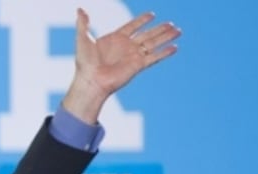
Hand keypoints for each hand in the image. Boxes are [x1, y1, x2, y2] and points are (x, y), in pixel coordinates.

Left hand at [63, 9, 179, 121]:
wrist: (90, 81)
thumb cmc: (84, 63)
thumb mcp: (82, 39)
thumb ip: (83, 24)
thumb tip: (79, 9)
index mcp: (114, 39)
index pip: (132, 26)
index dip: (141, 20)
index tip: (152, 14)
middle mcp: (126, 47)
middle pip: (147, 34)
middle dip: (159, 29)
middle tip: (171, 23)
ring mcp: (133, 56)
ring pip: (153, 43)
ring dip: (166, 37)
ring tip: (178, 30)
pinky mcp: (138, 66)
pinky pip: (154, 57)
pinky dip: (164, 52)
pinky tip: (175, 47)